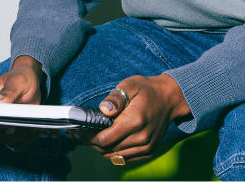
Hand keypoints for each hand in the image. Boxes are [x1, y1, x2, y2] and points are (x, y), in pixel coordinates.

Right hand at [0, 56, 46, 150]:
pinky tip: (47, 132)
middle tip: (35, 126)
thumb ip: (8, 91)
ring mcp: (3, 124)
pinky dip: (33, 138)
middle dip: (17, 133)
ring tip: (44, 128)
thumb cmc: (21, 77)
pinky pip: (20, 142)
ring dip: (28, 137)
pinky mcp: (14, 130)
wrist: (30, 80)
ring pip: (10, 140)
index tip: (11, 126)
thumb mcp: (17, 80)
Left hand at [67, 74, 190, 162]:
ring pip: (114, 156)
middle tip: (78, 133)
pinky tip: (105, 141)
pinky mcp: (148, 151)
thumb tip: (103, 109)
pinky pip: (124, 158)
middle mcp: (141, 138)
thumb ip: (116, 98)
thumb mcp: (130, 85)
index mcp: (134, 121)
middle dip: (89, 142)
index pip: (104, 138)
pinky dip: (112, 152)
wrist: (169, 99)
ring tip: (89, 137)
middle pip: (107, 150)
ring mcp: (146, 147)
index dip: (86, 136)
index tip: (75, 130)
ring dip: (100, 149)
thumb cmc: (147, 90)